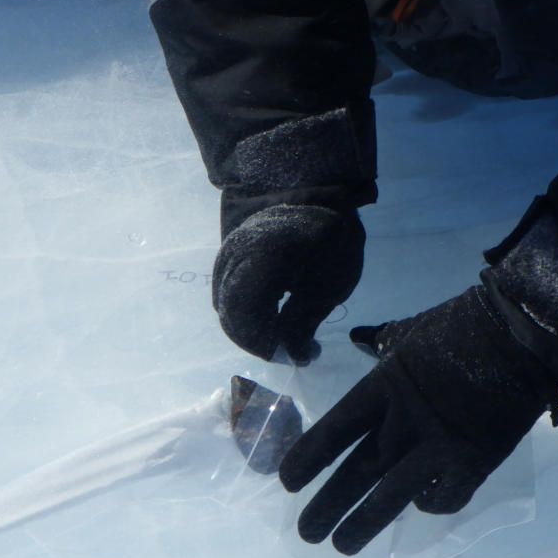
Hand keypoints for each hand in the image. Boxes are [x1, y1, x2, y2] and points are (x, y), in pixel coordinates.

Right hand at [212, 203, 364, 363]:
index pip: (243, 313)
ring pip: (224, 304)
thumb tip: (294, 357)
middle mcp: (236, 255)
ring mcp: (228, 253)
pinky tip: (269, 318)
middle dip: (255, 339)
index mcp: (264, 259)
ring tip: (280, 336)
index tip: (286, 355)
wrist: (318, 199)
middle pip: (230, 312)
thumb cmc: (333, 242)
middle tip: (286, 351)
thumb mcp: (330, 286)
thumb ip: (303, 322)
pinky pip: (226, 291)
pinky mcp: (228, 256)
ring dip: (249, 326)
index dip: (260, 342)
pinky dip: (245, 310)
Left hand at [277, 286, 557, 554]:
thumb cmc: (463, 325)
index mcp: (384, 387)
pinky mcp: (474, 463)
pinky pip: (441, 498)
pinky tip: (421, 505)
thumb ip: (382, 343)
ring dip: (362, 525)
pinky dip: (428, 505)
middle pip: (356, 472)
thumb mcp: (410, 331)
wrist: (522, 334)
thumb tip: (359, 338)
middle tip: (306, 533)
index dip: (307, 459)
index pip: (334, 431)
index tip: (287, 482)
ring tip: (341, 546)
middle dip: (326, 506)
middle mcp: (404, 422)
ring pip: (390, 498)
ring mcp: (440, 446)